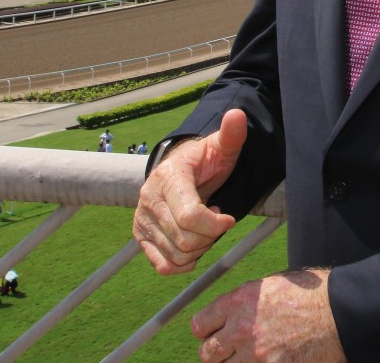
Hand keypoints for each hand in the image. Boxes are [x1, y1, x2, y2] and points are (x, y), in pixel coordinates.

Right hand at [133, 109, 247, 273]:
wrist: (181, 170)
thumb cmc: (206, 160)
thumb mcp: (222, 147)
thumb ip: (232, 134)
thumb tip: (238, 114)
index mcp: (168, 177)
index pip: (190, 217)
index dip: (215, 224)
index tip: (228, 217)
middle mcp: (149, 198)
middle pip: (185, 240)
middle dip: (209, 236)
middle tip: (216, 220)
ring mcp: (142, 218)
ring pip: (176, 255)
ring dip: (199, 249)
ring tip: (203, 228)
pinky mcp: (141, 235)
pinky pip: (162, 265)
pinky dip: (182, 263)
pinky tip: (193, 246)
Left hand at [192, 269, 345, 362]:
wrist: (340, 313)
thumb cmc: (312, 295)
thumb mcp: (273, 285)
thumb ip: (246, 301)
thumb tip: (226, 314)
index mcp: (240, 301)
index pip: (200, 324)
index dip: (206, 330)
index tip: (212, 334)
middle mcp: (242, 328)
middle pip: (207, 353)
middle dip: (216, 352)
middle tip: (229, 351)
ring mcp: (255, 354)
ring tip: (252, 356)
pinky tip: (270, 358)